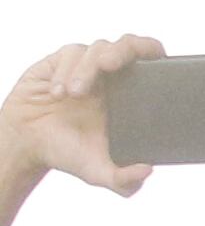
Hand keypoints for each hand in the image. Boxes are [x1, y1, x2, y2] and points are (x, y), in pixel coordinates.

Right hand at [3, 34, 163, 197]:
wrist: (28, 144)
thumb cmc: (69, 153)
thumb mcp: (99, 173)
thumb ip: (124, 181)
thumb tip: (148, 170)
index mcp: (130, 96)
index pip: (153, 64)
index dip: (156, 54)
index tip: (155, 62)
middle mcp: (112, 78)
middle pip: (129, 45)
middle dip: (122, 50)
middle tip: (109, 65)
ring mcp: (86, 67)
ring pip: (96, 49)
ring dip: (85, 69)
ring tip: (72, 95)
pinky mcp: (59, 61)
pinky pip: (70, 53)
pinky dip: (64, 71)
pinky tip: (56, 92)